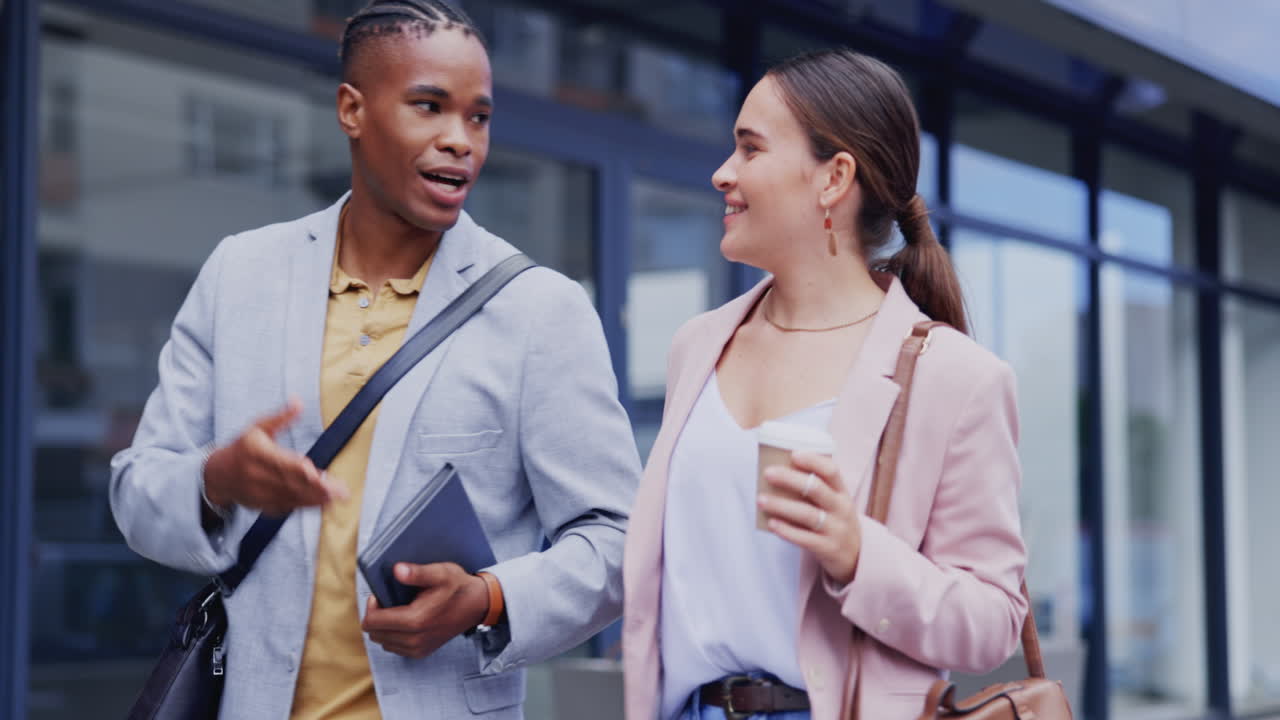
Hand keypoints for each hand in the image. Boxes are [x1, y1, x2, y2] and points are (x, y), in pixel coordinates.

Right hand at [203, 398, 348, 515]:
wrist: (216, 475)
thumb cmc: (242, 448)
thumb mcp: (257, 427)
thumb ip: (280, 417)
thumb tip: (298, 402)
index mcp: (257, 454)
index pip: (283, 464)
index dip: (302, 471)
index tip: (320, 474)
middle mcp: (257, 476)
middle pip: (292, 484)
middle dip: (318, 489)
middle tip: (341, 491)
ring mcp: (259, 494)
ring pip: (291, 498)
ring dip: (316, 500)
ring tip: (337, 498)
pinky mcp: (262, 506)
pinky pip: (286, 508)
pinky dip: (304, 506)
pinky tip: (322, 503)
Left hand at [362, 562, 489, 658]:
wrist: (477, 605)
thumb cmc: (458, 586)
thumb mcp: (440, 573)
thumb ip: (417, 572)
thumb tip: (396, 570)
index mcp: (415, 621)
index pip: (373, 622)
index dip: (371, 607)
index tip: (380, 595)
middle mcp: (415, 640)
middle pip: (375, 633)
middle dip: (376, 616)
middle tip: (388, 601)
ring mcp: (418, 649)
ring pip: (382, 641)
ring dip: (383, 626)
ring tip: (396, 610)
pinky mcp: (421, 653)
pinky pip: (394, 647)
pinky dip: (392, 635)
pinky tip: (403, 621)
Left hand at [757, 451, 861, 584]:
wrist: (856, 556)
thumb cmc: (835, 521)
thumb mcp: (834, 503)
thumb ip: (814, 490)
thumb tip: (777, 473)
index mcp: (842, 492)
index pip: (831, 471)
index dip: (813, 461)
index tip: (793, 454)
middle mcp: (841, 508)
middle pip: (816, 489)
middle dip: (790, 479)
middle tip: (767, 473)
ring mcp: (836, 529)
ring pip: (808, 514)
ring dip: (782, 505)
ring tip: (761, 499)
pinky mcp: (828, 548)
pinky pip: (805, 539)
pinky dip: (786, 530)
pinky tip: (771, 524)